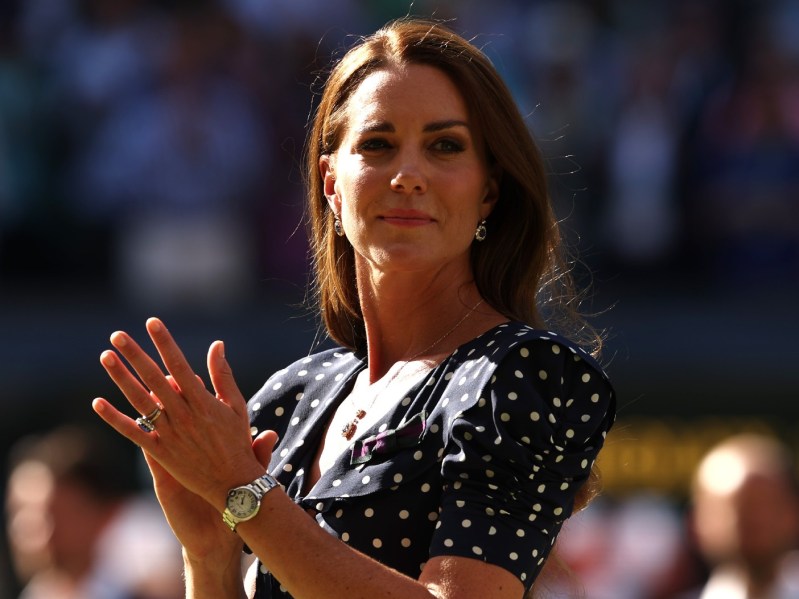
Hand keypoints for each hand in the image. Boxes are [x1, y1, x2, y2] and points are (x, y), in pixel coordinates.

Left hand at [92, 317, 264, 509]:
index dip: (165, 343)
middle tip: (118, 335)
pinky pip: (133, 432)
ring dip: (121, 378)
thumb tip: (217, 344)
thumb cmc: (236, 441)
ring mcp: (169, 434)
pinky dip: (115, 419)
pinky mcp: (159, 452)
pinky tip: (97, 403)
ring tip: (106, 357)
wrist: (232, 482)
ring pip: (140, 401)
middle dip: (135, 355)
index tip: (153, 323)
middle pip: (154, 379)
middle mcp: (183, 415)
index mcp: (203, 401)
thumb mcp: (236, 405)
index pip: (179, 365)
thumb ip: (223, 374)